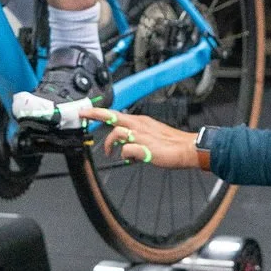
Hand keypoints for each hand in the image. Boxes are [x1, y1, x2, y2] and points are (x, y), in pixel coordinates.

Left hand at [79, 107, 200, 169]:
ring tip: (112, 153)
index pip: (115, 113)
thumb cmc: (172, 144)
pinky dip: (125, 156)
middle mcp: (139, 125)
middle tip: (82, 114)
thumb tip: (125, 146)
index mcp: (140, 121)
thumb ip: (136, 137)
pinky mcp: (145, 147)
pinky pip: (127, 150)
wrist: (188, 148)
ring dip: (111, 144)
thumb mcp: (151, 135)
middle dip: (95, 114)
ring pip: (117, 132)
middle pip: (112, 116)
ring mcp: (142, 135)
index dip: (99, 112)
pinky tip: (131, 160)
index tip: (85, 111)